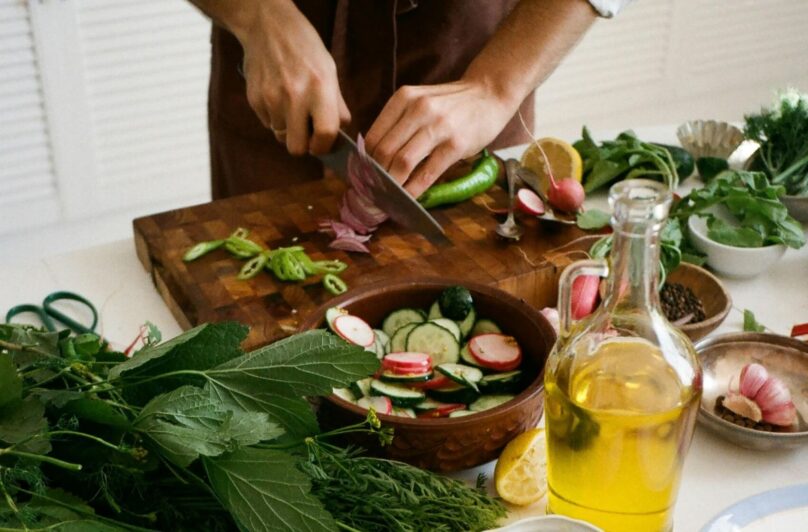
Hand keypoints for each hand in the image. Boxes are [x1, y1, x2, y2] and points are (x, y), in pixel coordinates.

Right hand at [237, 2, 349, 154]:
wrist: (267, 26)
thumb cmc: (305, 49)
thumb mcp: (329, 71)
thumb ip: (337, 105)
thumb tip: (339, 135)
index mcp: (320, 88)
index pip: (325, 135)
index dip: (324, 146)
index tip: (323, 144)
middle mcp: (295, 96)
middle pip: (296, 148)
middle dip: (303, 145)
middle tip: (306, 133)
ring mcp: (271, 99)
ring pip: (280, 136)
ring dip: (288, 129)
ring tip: (291, 107)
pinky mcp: (254, 99)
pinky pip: (267, 123)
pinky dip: (274, 117)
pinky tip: (278, 96)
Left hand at [364, 80, 515, 197]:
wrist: (490, 93)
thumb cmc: (451, 104)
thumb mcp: (420, 101)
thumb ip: (398, 123)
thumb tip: (373, 158)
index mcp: (403, 99)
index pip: (373, 137)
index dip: (364, 162)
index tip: (362, 178)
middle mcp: (418, 110)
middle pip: (384, 151)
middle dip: (375, 177)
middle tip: (372, 193)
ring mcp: (438, 127)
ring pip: (402, 162)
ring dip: (392, 185)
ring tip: (387, 198)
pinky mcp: (456, 145)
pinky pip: (427, 173)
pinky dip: (414, 190)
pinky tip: (408, 199)